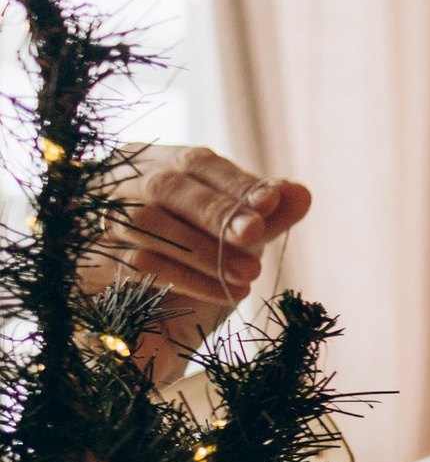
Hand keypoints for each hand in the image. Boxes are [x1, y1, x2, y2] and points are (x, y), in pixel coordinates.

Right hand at [82, 145, 311, 377]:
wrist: (144, 300)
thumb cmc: (195, 242)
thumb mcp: (232, 224)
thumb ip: (265, 210)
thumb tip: (301, 194)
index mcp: (159, 161)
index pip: (196, 161)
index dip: (234, 182)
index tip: (272, 203)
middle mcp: (126, 182)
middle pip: (165, 188)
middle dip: (216, 212)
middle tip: (256, 235)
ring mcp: (105, 218)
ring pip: (148, 225)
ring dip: (205, 251)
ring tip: (250, 274)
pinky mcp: (96, 258)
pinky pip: (139, 264)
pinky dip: (189, 278)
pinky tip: (226, 292)